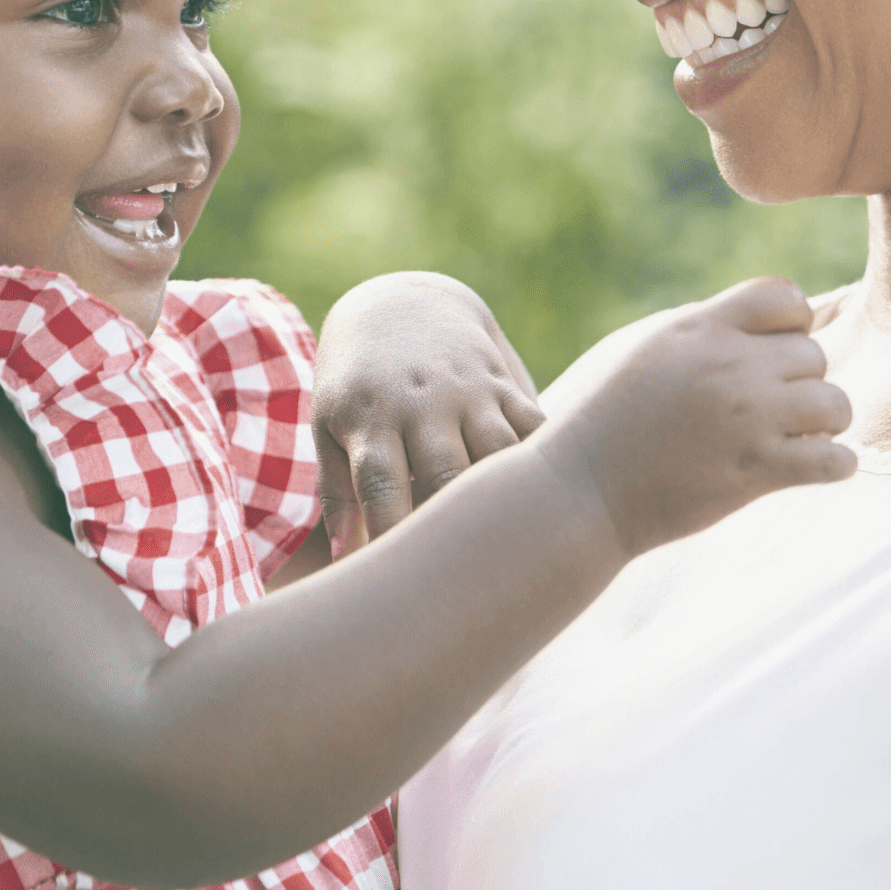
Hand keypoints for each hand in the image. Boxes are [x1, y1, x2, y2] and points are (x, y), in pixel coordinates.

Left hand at [314, 272, 548, 555]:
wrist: (399, 305)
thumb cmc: (356, 383)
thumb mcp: (330, 424)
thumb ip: (338, 491)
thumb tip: (346, 562)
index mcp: (372, 418)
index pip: (382, 486)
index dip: (391, 536)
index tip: (400, 585)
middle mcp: (422, 404)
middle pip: (446, 474)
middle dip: (454, 525)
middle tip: (466, 580)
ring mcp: (467, 391)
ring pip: (498, 451)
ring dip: (508, 496)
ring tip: (519, 548)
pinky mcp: (501, 383)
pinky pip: (533, 423)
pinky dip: (547, 458)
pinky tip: (560, 500)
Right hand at [527, 277, 853, 558]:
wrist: (579, 489)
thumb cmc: (603, 417)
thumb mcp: (644, 347)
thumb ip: (702, 329)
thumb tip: (757, 320)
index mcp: (700, 329)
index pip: (785, 295)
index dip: (791, 323)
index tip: (772, 352)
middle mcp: (730, 366)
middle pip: (814, 354)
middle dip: (801, 381)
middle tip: (775, 408)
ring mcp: (747, 419)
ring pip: (835, 404)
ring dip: (824, 423)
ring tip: (798, 437)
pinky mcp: (757, 472)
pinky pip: (835, 461)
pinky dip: (834, 466)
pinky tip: (811, 468)